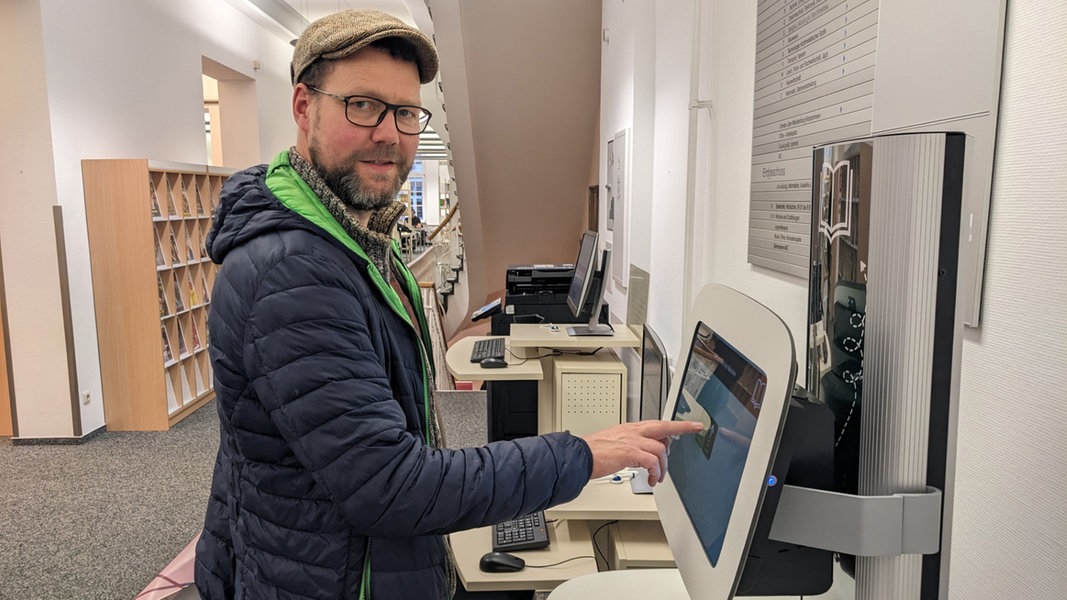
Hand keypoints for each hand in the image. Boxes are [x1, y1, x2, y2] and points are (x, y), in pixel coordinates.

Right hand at [580, 420, 703, 487]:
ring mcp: (632, 441)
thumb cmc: (593, 452)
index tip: (689, 423)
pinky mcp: (630, 453)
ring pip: (660, 449)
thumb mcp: (614, 442)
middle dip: (682, 427)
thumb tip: (642, 455)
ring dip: (663, 465)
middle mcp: (633, 431)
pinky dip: (656, 472)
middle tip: (695, 428)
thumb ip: (630, 445)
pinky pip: (652, 462)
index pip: (657, 423)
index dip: (675, 423)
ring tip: (659, 476)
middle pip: (664, 426)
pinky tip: (652, 479)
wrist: (579, 456)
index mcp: (630, 428)